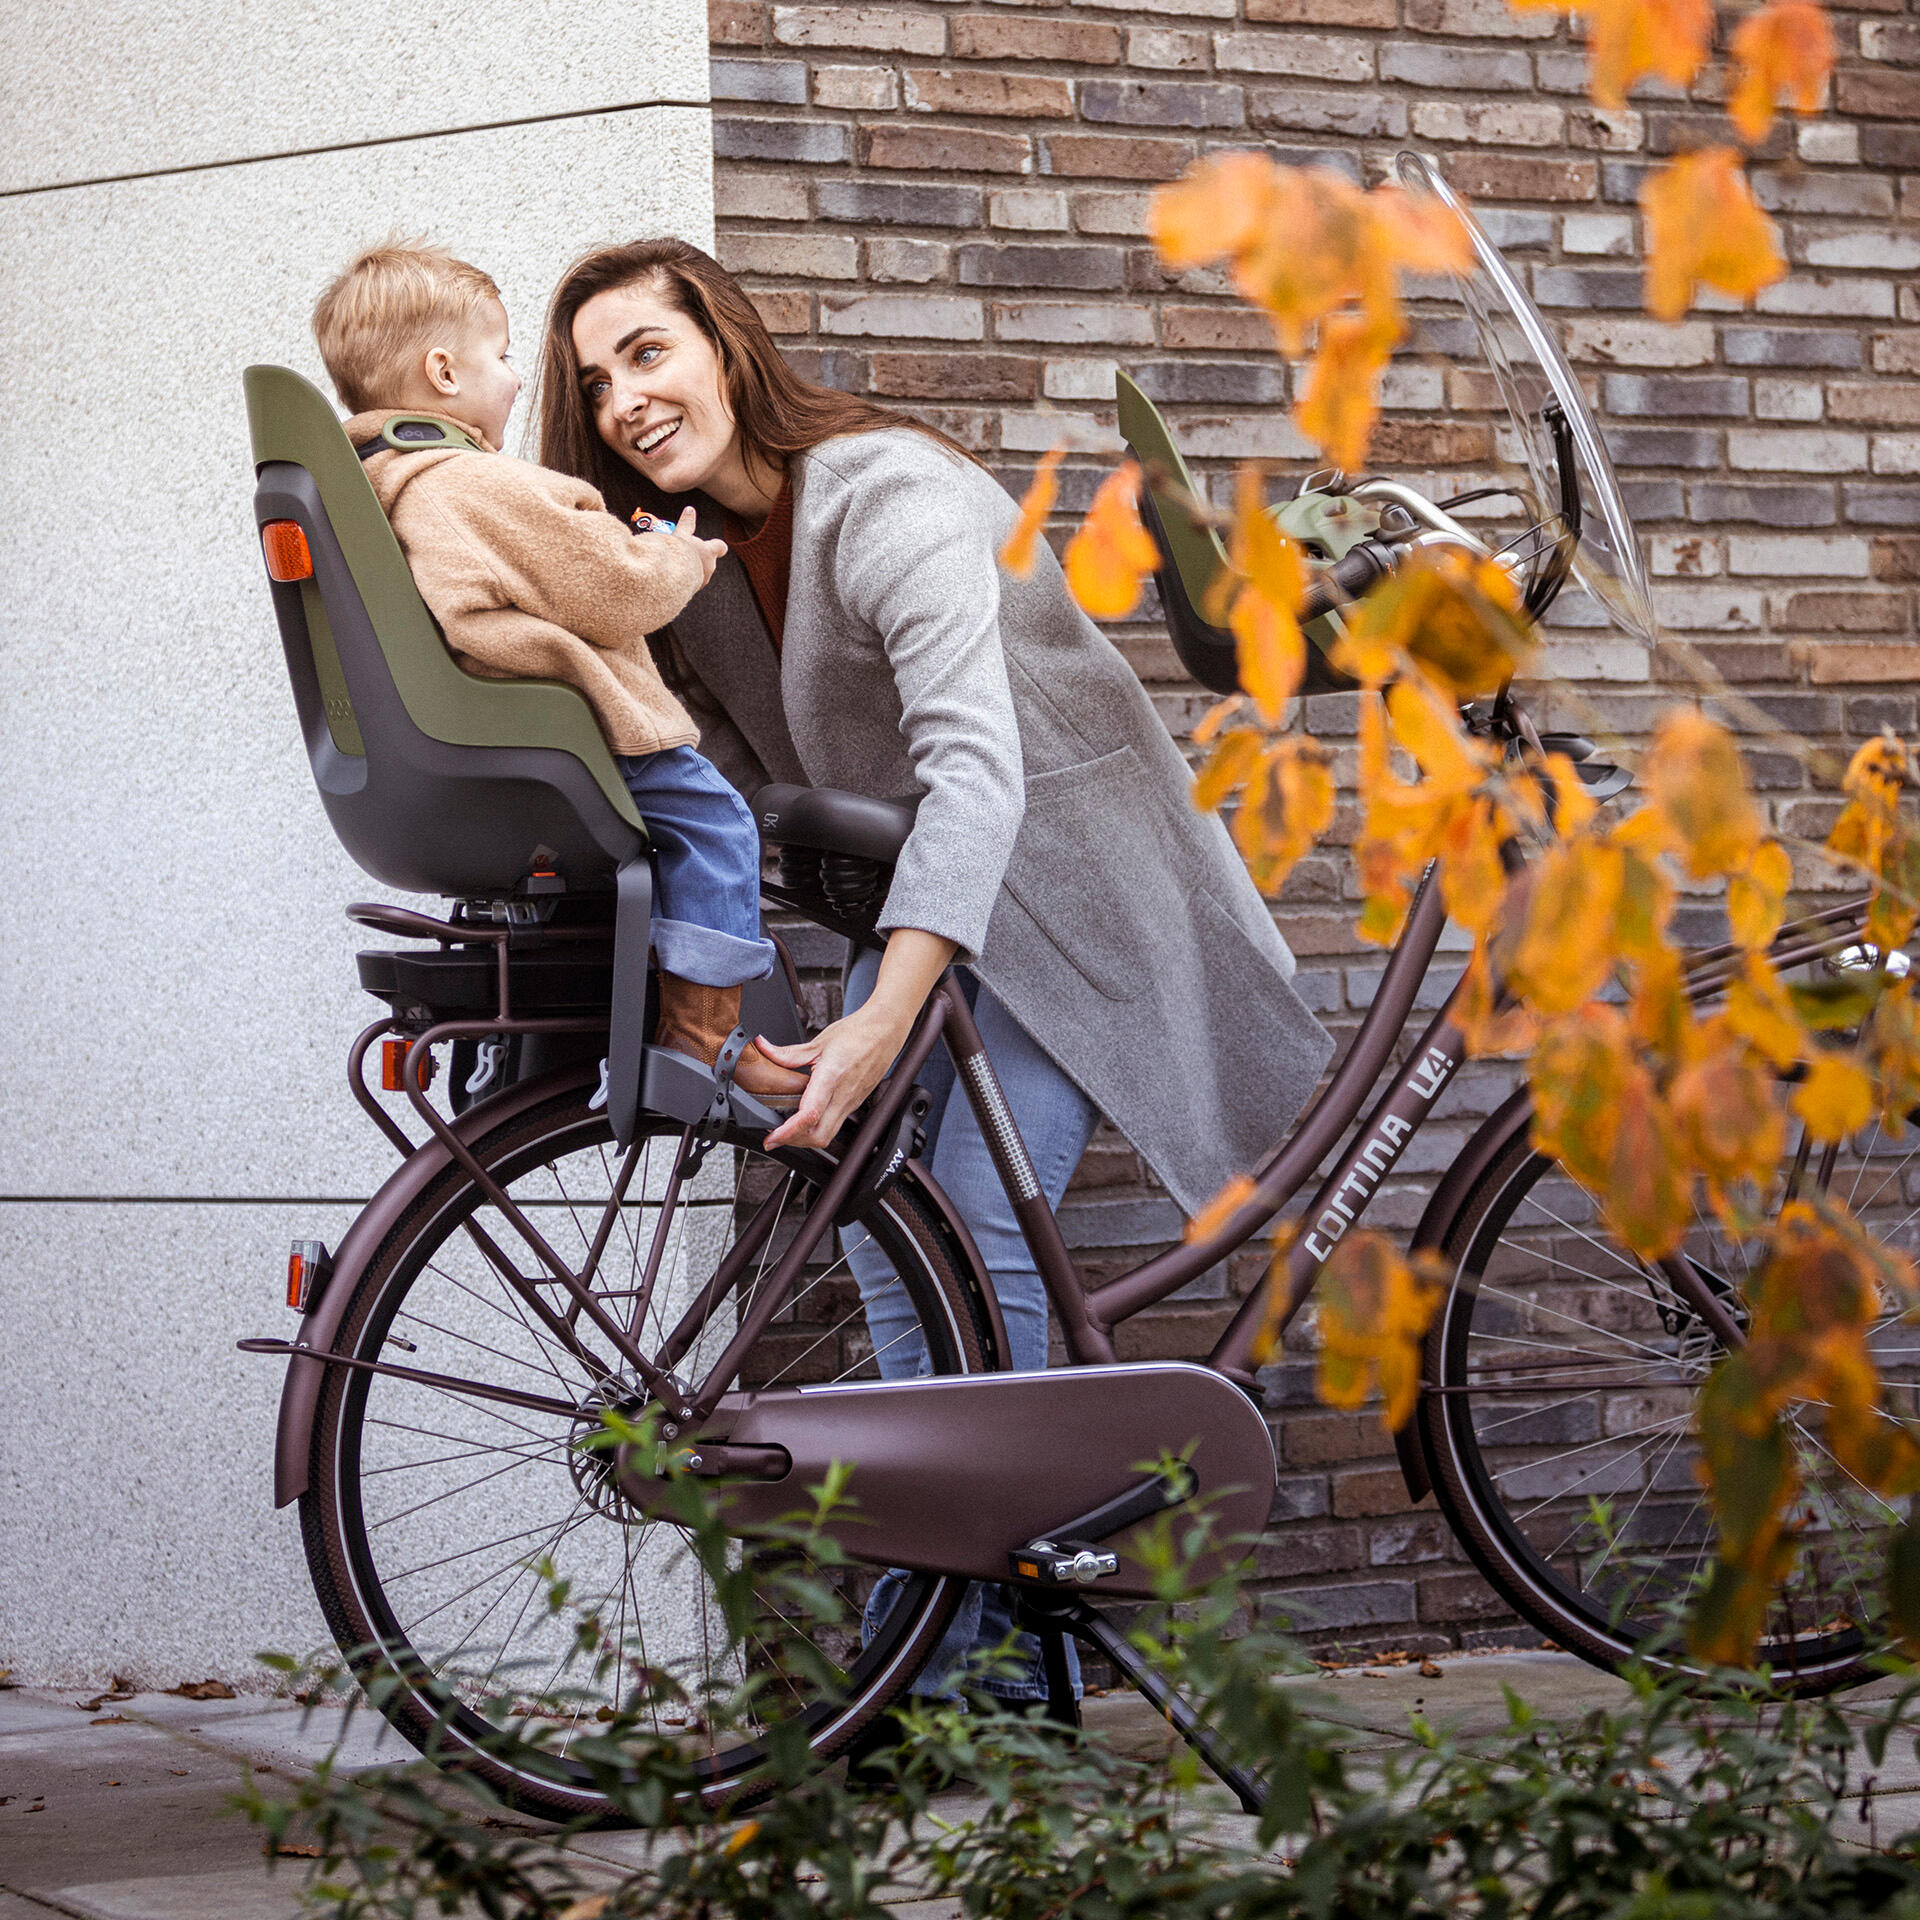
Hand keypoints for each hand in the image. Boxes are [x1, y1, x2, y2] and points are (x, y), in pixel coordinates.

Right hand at [675, 504, 727, 586]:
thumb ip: (687, 523)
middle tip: (685, 552)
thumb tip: (690, 510)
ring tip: (677, 564)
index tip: (712, 543)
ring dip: (691, 569)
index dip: (717, 545)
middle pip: (708, 560)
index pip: (721, 547)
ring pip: (700, 573)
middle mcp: (709, 567)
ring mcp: (702, 580)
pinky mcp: (692, 590)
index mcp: (709, 552)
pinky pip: (691, 583)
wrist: (670, 577)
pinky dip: (685, 580)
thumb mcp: (680, 534)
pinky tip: (674, 576)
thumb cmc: (678, 554)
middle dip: (699, 557)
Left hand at [758, 1001, 913, 1151]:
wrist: (885, 1031)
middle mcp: (844, 1095)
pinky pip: (835, 1126)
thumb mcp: (818, 1042)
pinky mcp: (855, 1104)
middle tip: (775, 1136)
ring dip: (805, 1138)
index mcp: (832, 1077)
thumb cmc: (857, 1034)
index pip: (809, 1115)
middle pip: (819, 1136)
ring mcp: (852, 1103)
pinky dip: (817, 1129)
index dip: (787, 1132)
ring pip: (828, 1135)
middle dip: (793, 1141)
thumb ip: (787, 1053)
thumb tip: (763, 1048)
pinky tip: (805, 1120)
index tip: (771, 1136)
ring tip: (787, 1131)